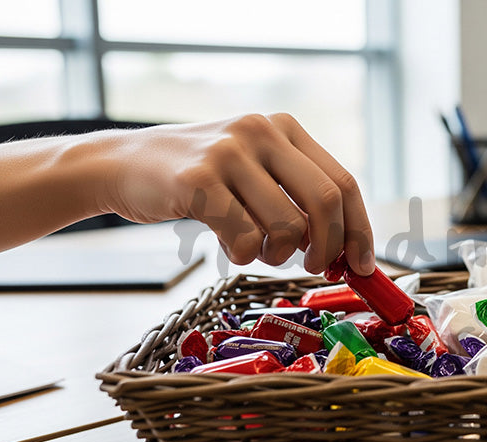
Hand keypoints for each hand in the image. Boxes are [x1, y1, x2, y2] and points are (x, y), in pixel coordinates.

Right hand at [95, 114, 374, 274]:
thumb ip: (297, 196)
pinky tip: (226, 242)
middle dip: (328, 247)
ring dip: (277, 255)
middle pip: (326, 202)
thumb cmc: (200, 178)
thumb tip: (348, 249)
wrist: (123, 164)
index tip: (363, 265)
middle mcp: (261, 132)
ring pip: (287, 227)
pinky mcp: (198, 181)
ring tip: (256, 248)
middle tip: (315, 267)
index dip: (359, 230)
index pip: (344, 183)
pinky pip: (244, 239)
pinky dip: (242, 255)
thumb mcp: (254, 168)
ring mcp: (229, 153)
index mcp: (284, 128)